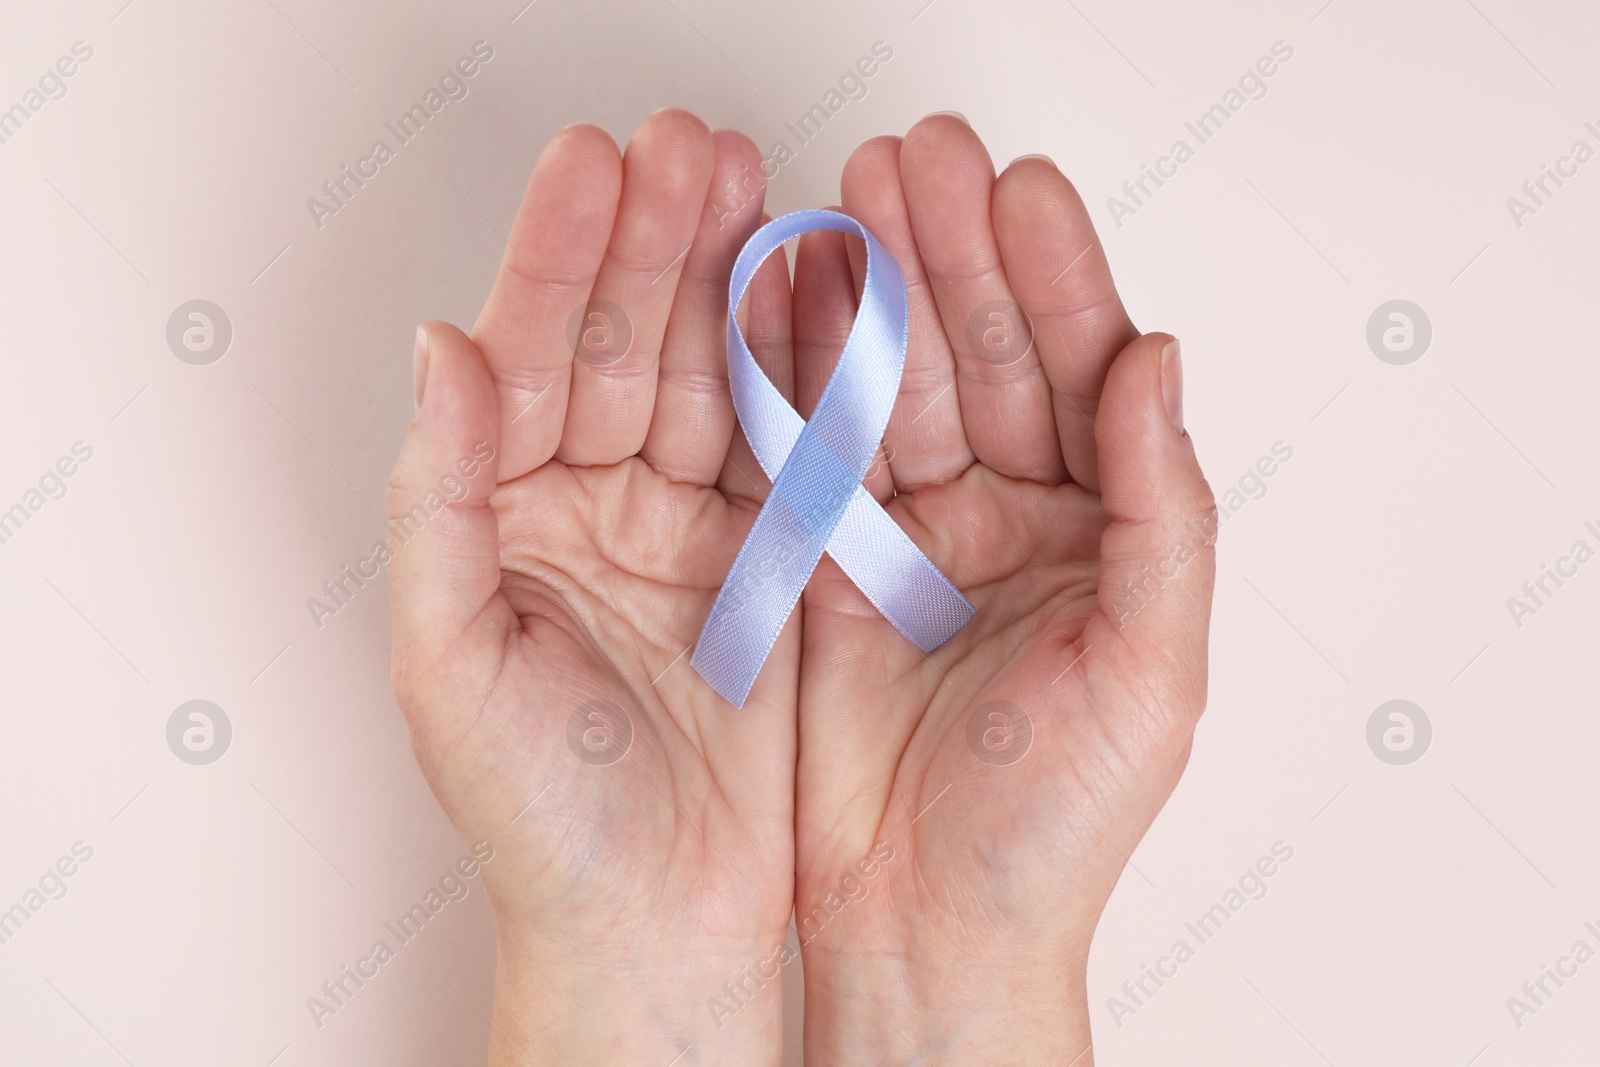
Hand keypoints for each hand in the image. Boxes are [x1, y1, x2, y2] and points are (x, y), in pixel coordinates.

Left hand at [387, 110, 798, 1065]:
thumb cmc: (539, 820)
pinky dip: (805, 374)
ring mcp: (686, 529)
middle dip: (656, 242)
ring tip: (761, 190)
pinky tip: (819, 298)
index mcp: (504, 519)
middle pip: (624, 345)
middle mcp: (592, 510)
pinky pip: (787, 450)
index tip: (597, 165)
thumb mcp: (453, 663)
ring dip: (734, 285)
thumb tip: (437, 352)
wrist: (655, 927)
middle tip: (693, 147)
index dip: (559, 258)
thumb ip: (438, 500)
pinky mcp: (772, 563)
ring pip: (710, 379)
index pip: (527, 360)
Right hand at [792, 115, 1216, 1064]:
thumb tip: (1162, 365)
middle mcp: (1008, 518)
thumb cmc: (1054, 830)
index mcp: (1101, 532)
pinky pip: (815, 452)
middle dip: (950, 255)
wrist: (929, 931)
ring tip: (848, 198)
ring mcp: (912, 534)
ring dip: (872, 292)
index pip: (1083, 376)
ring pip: (894, 385)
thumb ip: (1168, 515)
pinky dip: (799, 377)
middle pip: (982, 356)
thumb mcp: (1152, 674)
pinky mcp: (826, 565)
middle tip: (918, 161)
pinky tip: (788, 301)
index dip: (1054, 279)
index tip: (1019, 192)